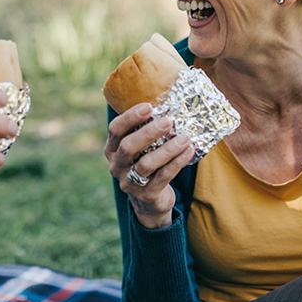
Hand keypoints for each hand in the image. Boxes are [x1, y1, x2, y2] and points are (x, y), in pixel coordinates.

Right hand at [105, 103, 194, 228]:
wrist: (149, 202)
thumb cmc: (146, 163)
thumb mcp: (139, 149)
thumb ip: (144, 130)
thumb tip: (166, 100)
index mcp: (112, 149)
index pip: (115, 130)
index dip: (130, 117)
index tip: (149, 106)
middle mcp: (117, 166)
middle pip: (128, 147)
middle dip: (149, 132)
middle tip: (168, 121)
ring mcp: (130, 182)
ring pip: (146, 164)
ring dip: (167, 149)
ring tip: (185, 137)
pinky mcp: (146, 195)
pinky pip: (163, 177)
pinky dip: (177, 162)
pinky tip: (189, 151)